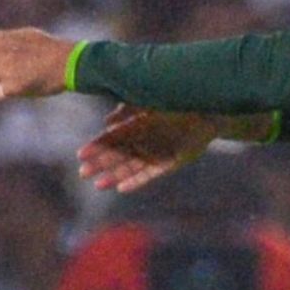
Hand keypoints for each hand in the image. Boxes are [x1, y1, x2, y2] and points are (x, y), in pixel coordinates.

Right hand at [77, 104, 221, 192]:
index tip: (80, 155)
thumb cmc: (178, 101)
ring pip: (131, 167)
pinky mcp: (171, 162)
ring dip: (115, 176)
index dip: (96, 147)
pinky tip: (122, 188)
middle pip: (118, 156)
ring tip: (98, 185)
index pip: (112, 138)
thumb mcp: (150, 102)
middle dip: (100, 164)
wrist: (209, 108)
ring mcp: (157, 152)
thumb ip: (130, 109)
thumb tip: (107, 123)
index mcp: (139, 124)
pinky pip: (151, 174)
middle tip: (82, 173)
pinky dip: (137, 181)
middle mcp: (146, 140)